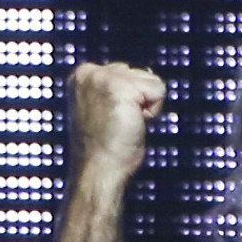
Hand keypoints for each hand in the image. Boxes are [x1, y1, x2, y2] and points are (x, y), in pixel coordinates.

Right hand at [67, 62, 167, 179]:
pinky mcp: (122, 87)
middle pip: (139, 74)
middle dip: (137, 102)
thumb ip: (117, 90)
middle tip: (118, 125)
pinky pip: (159, 91)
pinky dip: (153, 112)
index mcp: (82, 75)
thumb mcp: (104, 109)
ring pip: (151, 80)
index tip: (110, 121)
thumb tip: (147, 74)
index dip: (129, 101)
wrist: (98, 170)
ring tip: (124, 125)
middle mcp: (89, 71)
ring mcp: (104, 77)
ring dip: (145, 107)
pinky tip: (133, 125)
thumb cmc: (103, 150)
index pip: (126, 73)